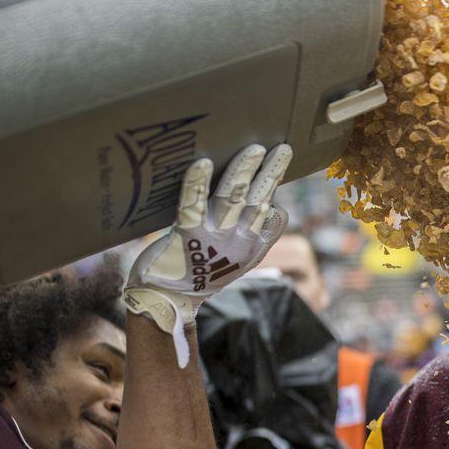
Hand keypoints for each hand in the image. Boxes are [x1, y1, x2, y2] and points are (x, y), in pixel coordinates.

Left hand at [124, 142, 291, 366]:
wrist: (165, 301)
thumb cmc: (195, 274)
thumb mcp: (231, 261)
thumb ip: (244, 236)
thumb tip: (256, 206)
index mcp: (252, 250)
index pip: (274, 220)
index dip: (276, 199)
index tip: (277, 176)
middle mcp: (238, 243)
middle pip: (260, 200)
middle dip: (273, 172)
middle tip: (284, 148)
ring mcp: (213, 238)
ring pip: (234, 197)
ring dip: (246, 170)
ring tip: (256, 148)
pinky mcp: (186, 234)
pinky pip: (193, 204)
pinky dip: (198, 182)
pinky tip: (202, 163)